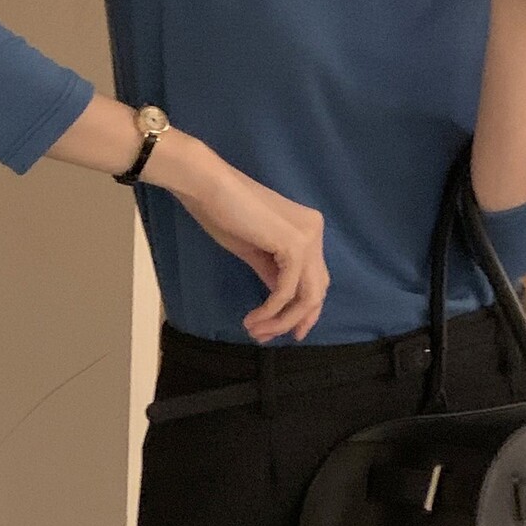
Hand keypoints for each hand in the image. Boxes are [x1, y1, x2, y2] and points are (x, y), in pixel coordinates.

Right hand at [172, 163, 330, 342]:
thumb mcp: (255, 251)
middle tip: (268, 338)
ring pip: (306, 295)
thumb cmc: (224, 212)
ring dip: (281, 321)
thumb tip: (281, 303)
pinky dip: (271, 310)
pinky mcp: (294, 245)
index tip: (290, 333)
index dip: (306, 310)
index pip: (317, 279)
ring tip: (255, 331)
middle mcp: (315, 232)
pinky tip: (254, 319)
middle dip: (295, 320)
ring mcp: (308, 237)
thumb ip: (273, 273)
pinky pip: (286, 290)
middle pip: (317, 290)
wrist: (208, 187)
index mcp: (308, 230)